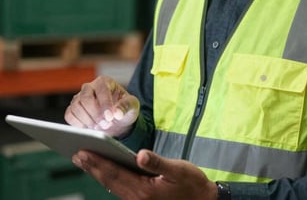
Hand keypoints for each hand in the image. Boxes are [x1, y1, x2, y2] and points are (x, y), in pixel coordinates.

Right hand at [64, 76, 138, 137]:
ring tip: (99, 129)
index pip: (102, 89)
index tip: (110, 117)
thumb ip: (126, 107)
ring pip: (76, 107)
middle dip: (95, 114)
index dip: (105, 104)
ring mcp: (79, 98)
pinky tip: (89, 129)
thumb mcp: (132, 106)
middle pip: (85, 98)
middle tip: (105, 125)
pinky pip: (69, 116)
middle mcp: (89, 87)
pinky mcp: (72, 109)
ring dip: (87, 120)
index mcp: (104, 82)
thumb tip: (117, 113)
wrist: (116, 120)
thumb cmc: (124, 109)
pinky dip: (78, 124)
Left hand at [72, 149, 217, 199]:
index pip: (114, 173)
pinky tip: (104, 170)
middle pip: (109, 180)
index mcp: (143, 190)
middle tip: (76, 154)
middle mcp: (136, 198)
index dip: (97, 162)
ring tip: (84, 160)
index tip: (82, 152)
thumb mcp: (178, 170)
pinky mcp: (141, 199)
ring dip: (97, 172)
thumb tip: (141, 154)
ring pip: (112, 185)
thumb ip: (158, 162)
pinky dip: (108, 177)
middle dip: (92, 167)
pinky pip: (119, 187)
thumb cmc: (191, 184)